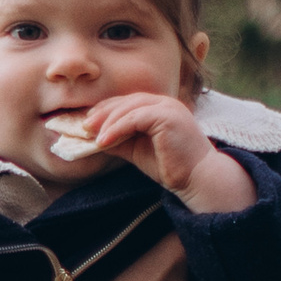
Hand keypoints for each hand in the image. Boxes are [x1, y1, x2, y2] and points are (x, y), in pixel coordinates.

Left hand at [78, 92, 254, 213]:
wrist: (197, 179)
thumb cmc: (171, 166)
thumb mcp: (137, 150)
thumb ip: (119, 140)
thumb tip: (92, 139)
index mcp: (159, 108)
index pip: (127, 103)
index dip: (105, 111)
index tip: (85, 122)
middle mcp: (164, 103)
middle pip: (126, 101)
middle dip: (102, 113)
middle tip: (83, 126)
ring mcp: (168, 107)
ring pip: (129, 107)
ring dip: (107, 122)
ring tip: (91, 136)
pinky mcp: (168, 116)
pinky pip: (136, 118)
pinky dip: (117, 128)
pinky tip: (103, 140)